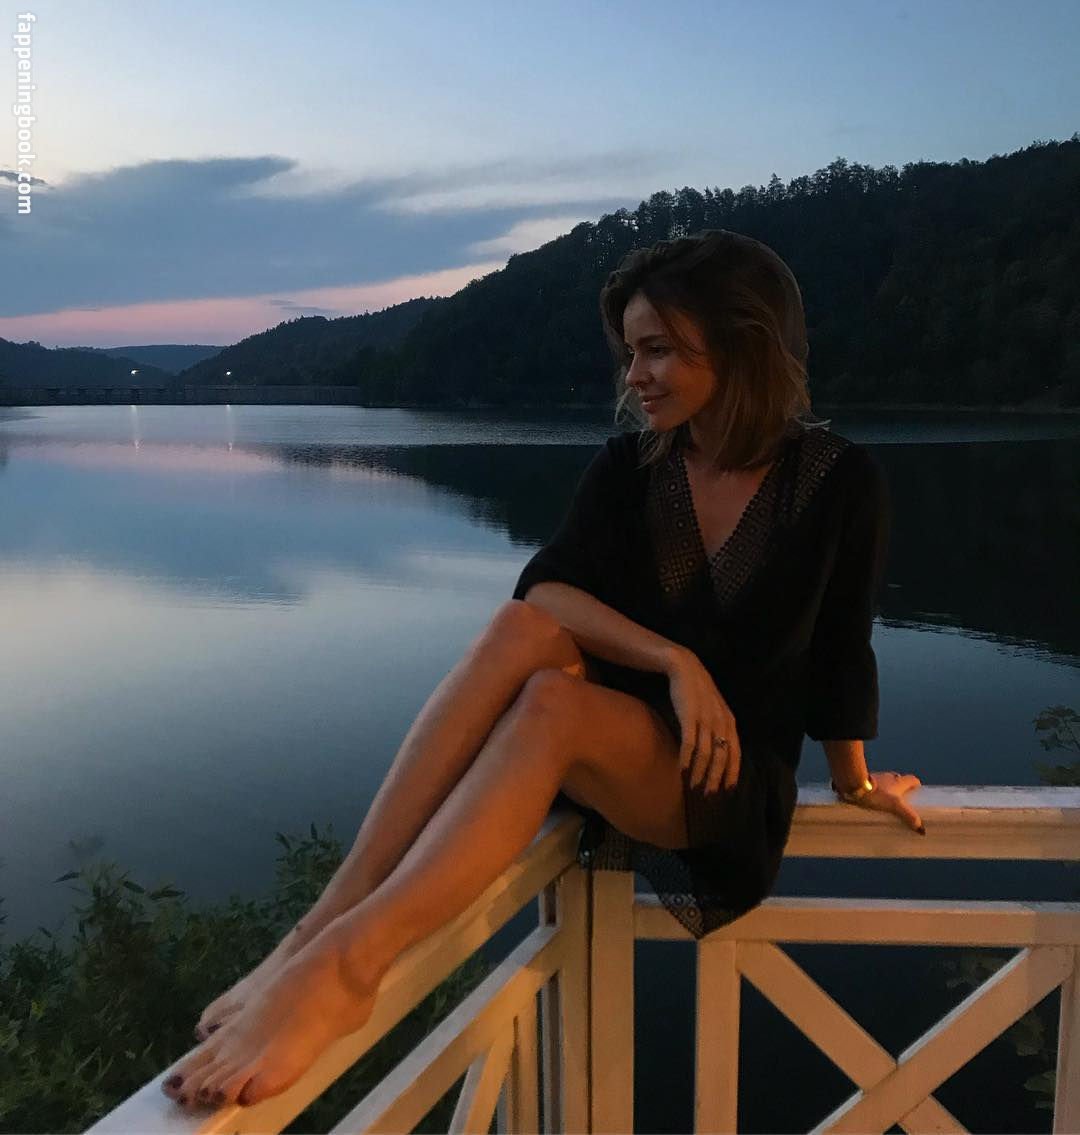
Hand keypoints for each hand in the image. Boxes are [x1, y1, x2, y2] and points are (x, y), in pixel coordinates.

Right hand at [665, 648, 740, 793]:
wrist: (684, 667)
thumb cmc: (697, 690)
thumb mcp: (714, 708)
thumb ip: (718, 727)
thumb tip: (717, 750)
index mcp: (729, 721)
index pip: (735, 752)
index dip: (732, 772)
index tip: (728, 790)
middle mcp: (720, 722)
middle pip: (722, 757)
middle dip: (716, 778)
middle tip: (710, 795)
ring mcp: (705, 719)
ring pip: (706, 754)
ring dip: (700, 773)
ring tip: (694, 787)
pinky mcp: (689, 716)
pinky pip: (690, 743)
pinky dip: (686, 759)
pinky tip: (682, 770)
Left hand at [855, 771, 924, 833]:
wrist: (854, 785)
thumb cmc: (876, 794)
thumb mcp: (895, 806)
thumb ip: (909, 816)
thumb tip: (920, 828)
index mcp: (899, 782)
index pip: (912, 779)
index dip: (916, 785)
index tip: (918, 793)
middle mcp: (889, 777)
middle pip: (899, 781)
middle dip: (901, 790)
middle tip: (902, 802)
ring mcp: (876, 778)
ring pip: (886, 783)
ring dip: (888, 791)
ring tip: (887, 804)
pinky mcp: (865, 782)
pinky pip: (874, 787)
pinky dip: (876, 793)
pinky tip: (873, 802)